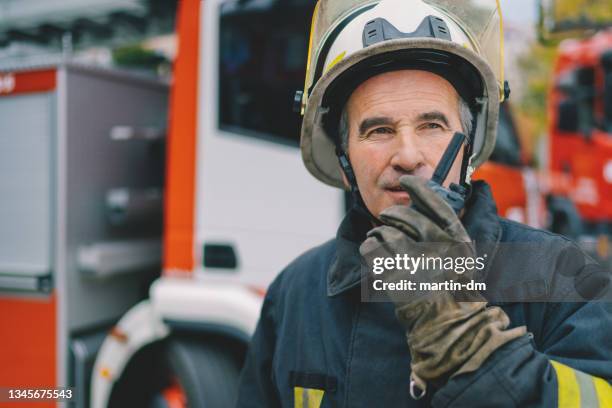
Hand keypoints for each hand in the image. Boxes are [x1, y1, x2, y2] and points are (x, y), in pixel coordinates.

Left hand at [359, 175, 525, 397]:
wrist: (450, 324)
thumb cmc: (455, 292)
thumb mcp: (462, 258)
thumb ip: (445, 233)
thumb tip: (421, 209)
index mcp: (456, 238)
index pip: (434, 202)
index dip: (418, 188)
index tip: (406, 181)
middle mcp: (436, 244)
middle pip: (405, 216)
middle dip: (392, 215)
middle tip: (386, 220)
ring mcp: (415, 258)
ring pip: (385, 231)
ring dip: (378, 233)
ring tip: (378, 239)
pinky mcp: (395, 274)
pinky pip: (372, 249)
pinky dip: (368, 248)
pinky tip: (372, 253)